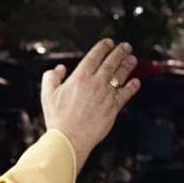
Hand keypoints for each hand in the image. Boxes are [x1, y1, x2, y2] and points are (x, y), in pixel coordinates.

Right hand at [41, 40, 140, 172]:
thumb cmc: (57, 118)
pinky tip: (136, 82)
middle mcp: (95, 83)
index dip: (103, 47)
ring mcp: (106, 95)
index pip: (94, 56)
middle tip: (126, 46)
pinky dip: (132, 87)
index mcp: (80, 77)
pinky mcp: (113, 108)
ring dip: (127, 66)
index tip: (109, 42)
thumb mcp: (47, 94)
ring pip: (120, 76)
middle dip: (120, 52)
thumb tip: (60, 68)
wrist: (69, 139)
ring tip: (133, 59)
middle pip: (111, 63)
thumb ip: (51, 77)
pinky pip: (125, 95)